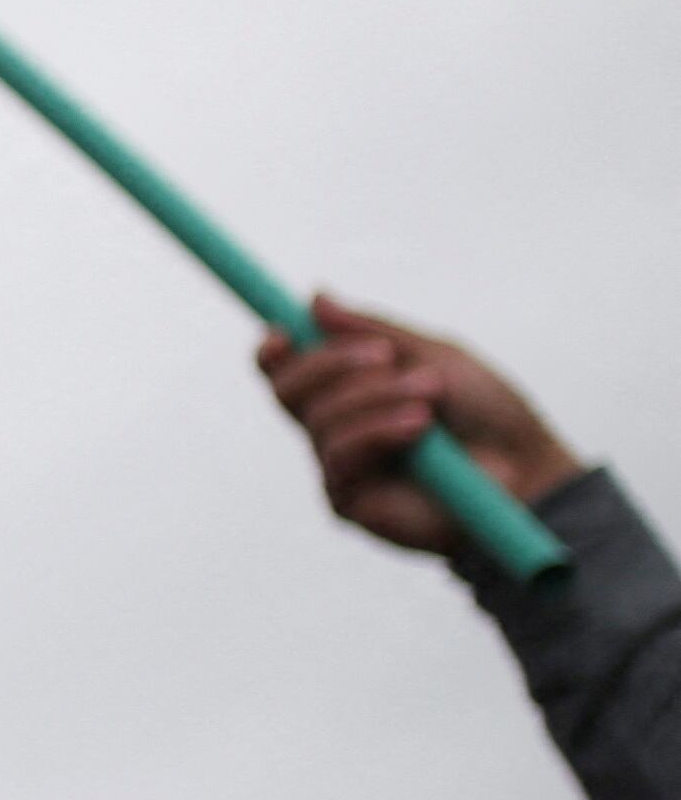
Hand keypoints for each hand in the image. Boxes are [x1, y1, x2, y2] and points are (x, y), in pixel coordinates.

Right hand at [259, 294, 581, 559]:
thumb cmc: (488, 416)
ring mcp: (339, 467)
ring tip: (430, 400)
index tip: (283, 329)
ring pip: (320, 417)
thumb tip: (314, 298)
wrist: (524, 473)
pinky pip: (339, 454)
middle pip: (288, 389)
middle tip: (386, 357)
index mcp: (350, 393)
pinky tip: (419, 429)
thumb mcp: (434, 356)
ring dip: (376, 397)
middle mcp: (335, 430)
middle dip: (331, 363)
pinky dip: (377, 431)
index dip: (276, 350)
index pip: (290, 372)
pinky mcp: (346, 501)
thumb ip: (374, 331)